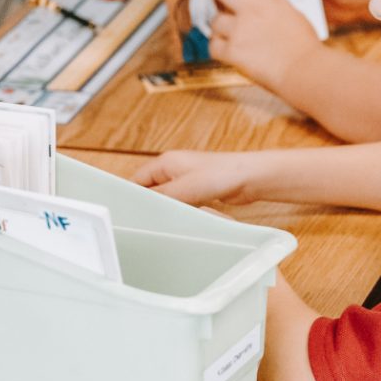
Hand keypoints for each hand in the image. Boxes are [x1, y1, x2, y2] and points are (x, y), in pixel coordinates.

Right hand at [134, 149, 262, 206]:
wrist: (250, 178)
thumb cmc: (222, 174)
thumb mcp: (183, 189)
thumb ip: (159, 196)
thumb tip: (142, 204)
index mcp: (166, 162)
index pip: (137, 179)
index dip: (133, 196)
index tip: (131, 213)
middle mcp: (174, 168)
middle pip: (152, 190)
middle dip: (153, 205)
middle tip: (152, 219)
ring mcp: (186, 179)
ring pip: (167, 199)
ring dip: (170, 208)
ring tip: (172, 217)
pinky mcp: (198, 190)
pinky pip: (182, 203)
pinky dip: (182, 211)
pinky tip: (187, 216)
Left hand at [207, 0, 319, 94]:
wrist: (305, 71)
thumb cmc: (305, 47)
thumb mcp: (294, 15)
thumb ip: (275, 4)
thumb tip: (261, 1)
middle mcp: (253, 9)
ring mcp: (240, 30)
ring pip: (215, 20)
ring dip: (220, 27)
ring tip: (229, 33)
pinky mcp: (232, 51)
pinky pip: (213, 45)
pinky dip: (218, 48)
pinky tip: (227, 51)